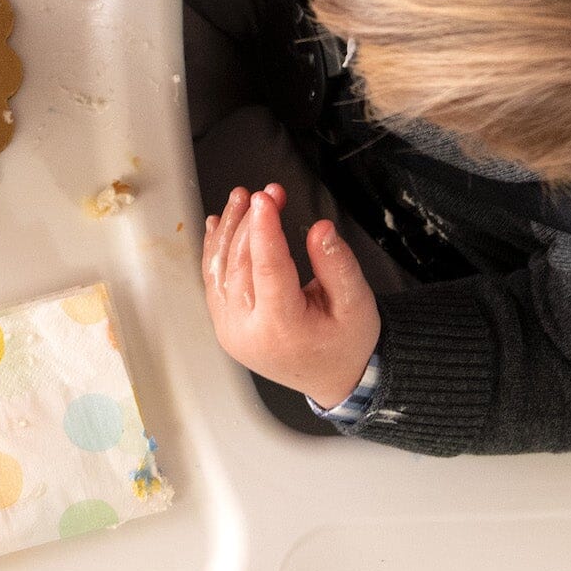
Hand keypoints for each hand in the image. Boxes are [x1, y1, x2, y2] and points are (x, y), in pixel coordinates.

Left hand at [201, 184, 378, 407]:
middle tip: (268, 194)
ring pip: (220, 270)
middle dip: (252, 222)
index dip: (264, 229)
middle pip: (241, 265)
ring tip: (242, 199)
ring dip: (229, 230)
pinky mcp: (225, 325)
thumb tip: (321, 230)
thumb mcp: (357, 304)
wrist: (335, 377)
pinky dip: (215, 249)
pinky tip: (219, 225)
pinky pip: (214, 281)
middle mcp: (248, 332)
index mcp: (282, 329)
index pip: (268, 269)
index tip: (266, 199)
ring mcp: (231, 330)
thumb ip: (338, 266)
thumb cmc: (345, 344)